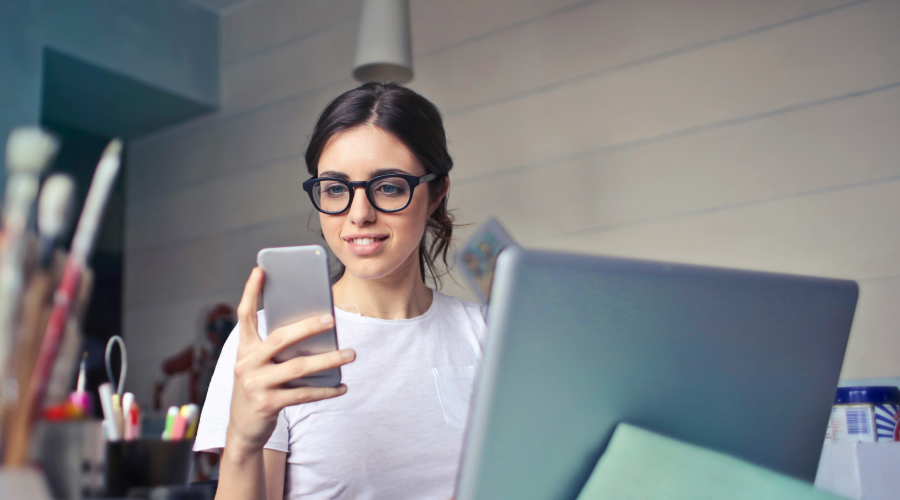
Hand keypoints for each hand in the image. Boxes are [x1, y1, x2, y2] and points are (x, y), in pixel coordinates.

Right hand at [225, 267, 354, 457]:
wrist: (243, 430)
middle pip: (280, 338)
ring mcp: (255, 385)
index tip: (260, 269)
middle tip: (331, 319)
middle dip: (307, 327)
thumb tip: (316, 332)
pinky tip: (342, 386)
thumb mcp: (261, 366)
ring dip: (328, 360)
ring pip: (298, 367)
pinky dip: (326, 390)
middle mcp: (246, 364)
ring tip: (350, 354)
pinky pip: (303, 394)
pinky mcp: (267, 404)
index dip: (250, 292)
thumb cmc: (259, 389)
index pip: (244, 315)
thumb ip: (278, 350)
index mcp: (244, 349)